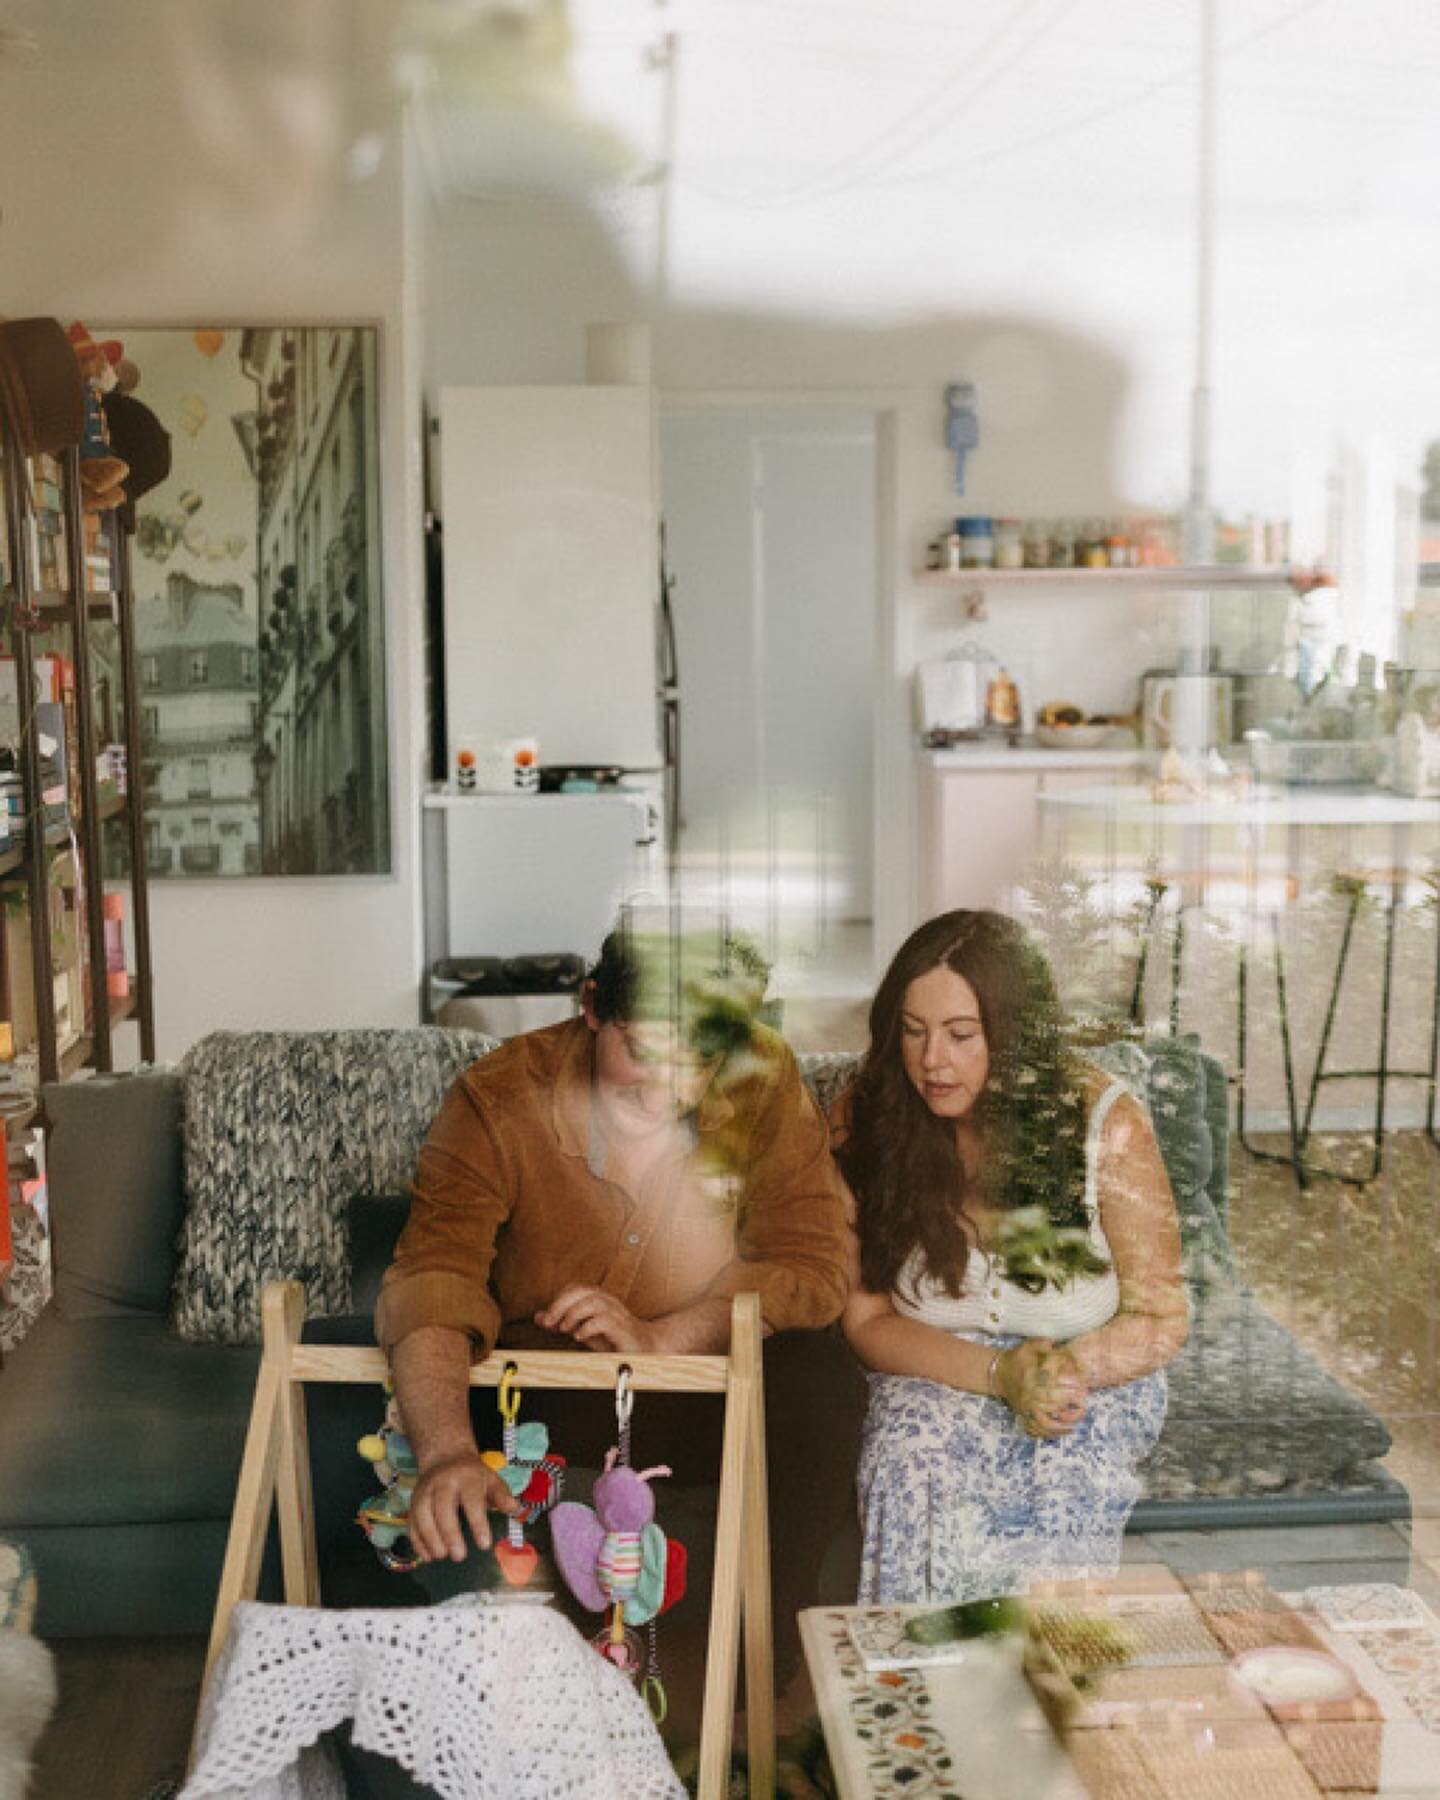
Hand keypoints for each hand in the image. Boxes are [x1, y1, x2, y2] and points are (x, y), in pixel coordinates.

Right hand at [407, 1450, 519, 1563]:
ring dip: (430, 1538)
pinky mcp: (413, 1502)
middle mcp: (442, 1483)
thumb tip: (514, 1508)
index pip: (472, 1500)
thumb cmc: (472, 1475)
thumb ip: (501, 1495)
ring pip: (423, 1515)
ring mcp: (425, 1492)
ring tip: (442, 1556)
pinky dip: (417, 1540)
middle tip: (459, 1556)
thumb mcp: (491, 1479)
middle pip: (443, 1508)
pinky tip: (427, 1556)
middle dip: (450, 1534)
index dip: (478, 1523)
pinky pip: (412, 1522)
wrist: (445, 1457)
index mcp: (466, 1477)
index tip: (484, 1545)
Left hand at [535, 1285, 660, 1352]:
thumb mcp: (584, 1331)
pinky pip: (605, 1320)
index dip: (558, 1301)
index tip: (546, 1320)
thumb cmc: (614, 1339)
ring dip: (574, 1314)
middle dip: (561, 1304)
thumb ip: (563, 1323)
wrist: (646, 1349)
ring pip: (593, 1301)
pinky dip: (588, 1327)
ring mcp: (618, 1314)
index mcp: (599, 1299)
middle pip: (582, 1290)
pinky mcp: (623, 1329)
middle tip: (549, 1322)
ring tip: (566, 1329)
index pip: (575, 1288)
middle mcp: (608, 1302)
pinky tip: (580, 1336)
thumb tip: (539, 1317)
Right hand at [995, 1339, 1088, 1437]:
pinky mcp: (1023, 1415)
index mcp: (1030, 1380)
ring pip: (1043, 1424)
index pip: (1051, 1388)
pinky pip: (1035, 1429)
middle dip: (1069, 1410)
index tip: (1082, 1391)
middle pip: (1051, 1408)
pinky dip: (1048, 1434)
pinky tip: (1060, 1432)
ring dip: (1059, 1428)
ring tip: (1073, 1426)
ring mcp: (1025, 1408)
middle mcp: (1028, 1396)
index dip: (1068, 1392)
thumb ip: (1040, 1343)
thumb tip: (1054, 1343)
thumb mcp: (1026, 1347)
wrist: (998, 1373)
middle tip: (1083, 1407)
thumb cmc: (1016, 1359)